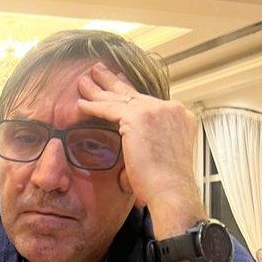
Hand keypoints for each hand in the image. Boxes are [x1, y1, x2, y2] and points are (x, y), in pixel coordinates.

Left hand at [77, 62, 200, 212]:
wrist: (172, 190)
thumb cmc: (167, 182)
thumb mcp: (164, 154)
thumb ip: (154, 141)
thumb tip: (141, 145)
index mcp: (180, 116)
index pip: (149, 100)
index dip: (130, 93)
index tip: (117, 86)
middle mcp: (171, 108)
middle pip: (135, 93)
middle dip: (113, 82)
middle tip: (98, 71)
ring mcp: (157, 110)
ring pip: (120, 97)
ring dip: (98, 90)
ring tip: (84, 82)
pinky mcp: (139, 118)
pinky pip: (109, 109)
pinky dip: (93, 106)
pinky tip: (80, 104)